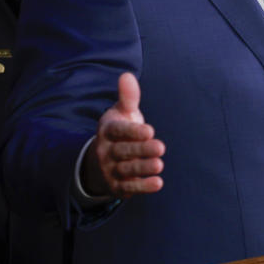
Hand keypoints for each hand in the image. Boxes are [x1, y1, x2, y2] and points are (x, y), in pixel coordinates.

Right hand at [81, 72, 164, 197]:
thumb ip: (128, 97)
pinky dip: (143, 187)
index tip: (150, 130)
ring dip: (143, 168)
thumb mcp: (122, 113)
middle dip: (141, 150)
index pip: (118, 131)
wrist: (103, 160)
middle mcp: (106, 151)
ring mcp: (110, 169)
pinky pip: (129, 187)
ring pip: (126, 170)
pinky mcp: (117, 186)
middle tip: (161, 147)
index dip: (133, 131)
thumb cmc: (120, 130)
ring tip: (160, 164)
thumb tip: (127, 75)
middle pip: (123, 151)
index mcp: (107, 131)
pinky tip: (158, 183)